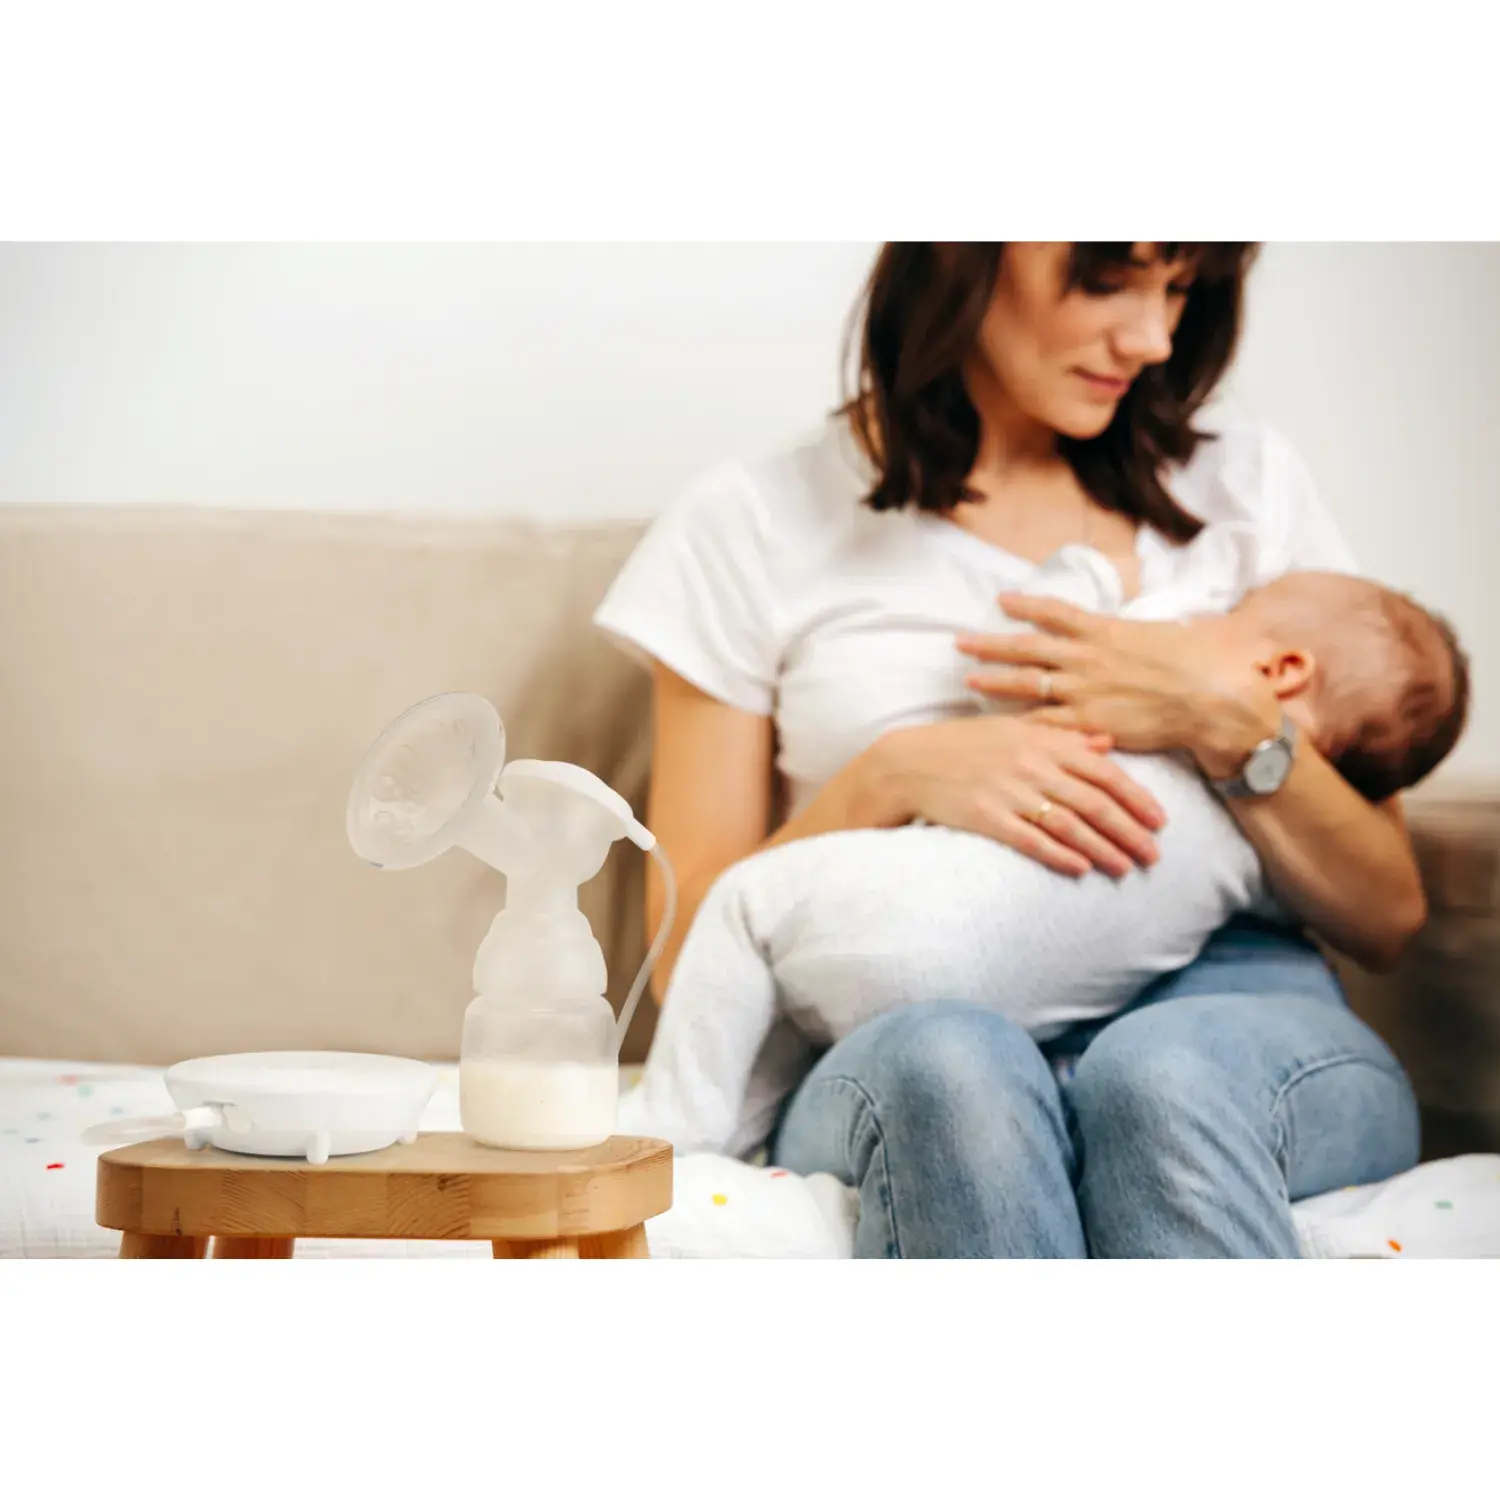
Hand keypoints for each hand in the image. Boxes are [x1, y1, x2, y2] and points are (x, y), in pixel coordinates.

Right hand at [864, 714, 1165, 878]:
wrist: (910, 762)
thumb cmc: (965, 745)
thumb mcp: (1015, 730)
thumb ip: (1063, 738)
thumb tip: (1107, 744)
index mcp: (1043, 741)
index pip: (1103, 771)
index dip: (1135, 798)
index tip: (1160, 821)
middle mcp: (1031, 765)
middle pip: (1093, 802)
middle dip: (1128, 831)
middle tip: (1153, 855)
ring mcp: (1008, 792)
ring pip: (1068, 824)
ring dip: (1101, 849)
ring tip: (1124, 868)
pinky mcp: (985, 816)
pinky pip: (1030, 839)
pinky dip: (1059, 855)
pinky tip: (1081, 868)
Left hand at [957, 594, 1281, 778]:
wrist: (1210, 697)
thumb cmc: (1197, 661)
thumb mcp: (1163, 630)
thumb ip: (1136, 629)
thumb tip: (1136, 623)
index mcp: (1103, 630)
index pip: (1054, 612)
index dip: (1025, 605)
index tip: (1002, 600)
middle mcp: (1086, 658)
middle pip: (1026, 647)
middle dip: (990, 644)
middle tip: (959, 642)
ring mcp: (1084, 691)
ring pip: (1027, 683)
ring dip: (994, 680)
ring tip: (969, 678)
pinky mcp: (1089, 723)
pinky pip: (1046, 723)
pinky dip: (1022, 723)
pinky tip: (1000, 725)